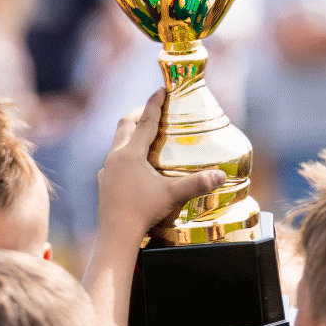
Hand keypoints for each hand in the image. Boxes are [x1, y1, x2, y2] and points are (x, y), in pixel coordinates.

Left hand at [97, 89, 225, 237]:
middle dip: (139, 112)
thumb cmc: (142, 213)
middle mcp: (115, 156)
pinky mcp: (104, 182)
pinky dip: (123, 152)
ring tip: (144, 132)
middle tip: (153, 108)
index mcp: (131, 153)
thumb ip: (197, 183)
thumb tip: (222, 175)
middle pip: (125, 124)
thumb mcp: (172, 195)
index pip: (145, 120)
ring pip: (117, 141)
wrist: (116, 235)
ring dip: (129, 132)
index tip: (161, 89)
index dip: (154, 103)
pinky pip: (113, 159)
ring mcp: (107, 169)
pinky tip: (132, 163)